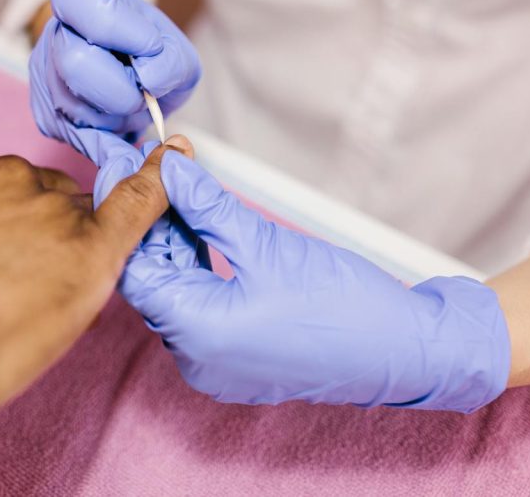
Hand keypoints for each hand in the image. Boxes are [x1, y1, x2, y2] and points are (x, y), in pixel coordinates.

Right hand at [29, 0, 200, 162]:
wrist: (132, 77)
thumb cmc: (150, 54)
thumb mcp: (173, 46)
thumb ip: (171, 59)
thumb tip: (149, 80)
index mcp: (77, 0)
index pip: (80, 3)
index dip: (122, 29)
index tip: (152, 45)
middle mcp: (52, 37)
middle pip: (76, 64)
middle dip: (124, 88)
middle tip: (144, 90)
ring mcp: (45, 80)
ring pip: (79, 110)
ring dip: (120, 116)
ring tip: (132, 103)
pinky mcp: (48, 119)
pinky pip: (84, 140)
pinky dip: (115, 143)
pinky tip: (130, 140)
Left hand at [112, 151, 511, 412]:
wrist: (403, 351)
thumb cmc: (342, 305)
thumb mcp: (266, 243)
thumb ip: (208, 206)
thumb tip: (169, 170)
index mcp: (195, 333)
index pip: (135, 266)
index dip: (127, 212)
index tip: (126, 166)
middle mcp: (195, 358)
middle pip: (154, 279)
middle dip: (154, 222)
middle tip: (157, 167)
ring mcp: (216, 363)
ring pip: (177, 292)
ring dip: (178, 242)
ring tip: (185, 189)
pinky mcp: (236, 360)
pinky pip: (201, 308)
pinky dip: (199, 268)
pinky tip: (206, 228)